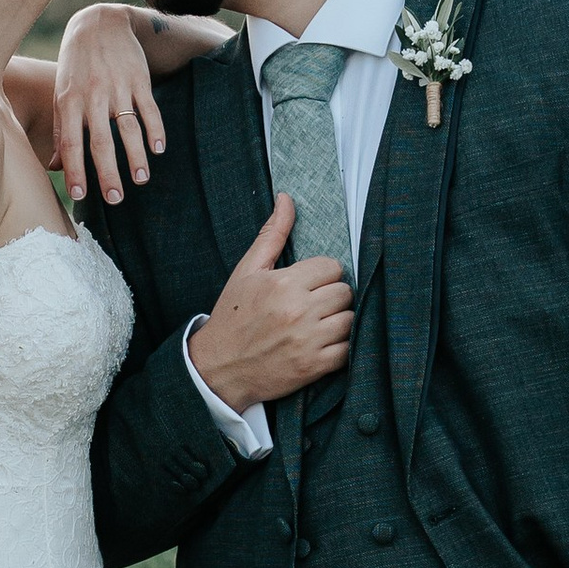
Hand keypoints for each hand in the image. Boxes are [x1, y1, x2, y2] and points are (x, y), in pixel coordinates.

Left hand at [50, 6, 165, 207]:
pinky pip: (149, 108)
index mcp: (68, 103)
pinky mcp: (138, 79)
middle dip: (107, 172)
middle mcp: (92, 97)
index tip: (80, 194)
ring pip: (127, 128)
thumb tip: (55, 168)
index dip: (74, 169)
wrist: (98, 23)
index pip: (70, 142)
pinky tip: (159, 149)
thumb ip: (59, 131)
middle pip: (100, 141)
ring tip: (141, 179)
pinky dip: (155, 129)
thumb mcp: (61, 95)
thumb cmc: (75, 67)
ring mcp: (117, 88)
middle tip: (115, 199)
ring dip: (135, 156)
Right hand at [188, 197, 354, 410]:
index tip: (307, 285)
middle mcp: (299, 311)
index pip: (332, 266)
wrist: (218, 368)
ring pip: (350, 319)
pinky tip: (321, 344)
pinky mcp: (313, 366)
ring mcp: (308, 340)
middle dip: (330, 296)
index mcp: (284, 284)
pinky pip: (347, 349)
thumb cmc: (232, 317)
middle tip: (311, 305)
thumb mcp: (247, 271)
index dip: (321, 274)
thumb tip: (287, 199)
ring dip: (338, 321)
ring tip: (316, 324)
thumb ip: (272, 234)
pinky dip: (339, 347)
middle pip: (344, 291)